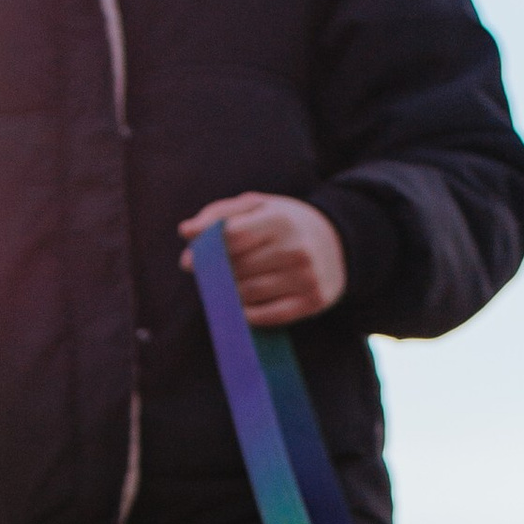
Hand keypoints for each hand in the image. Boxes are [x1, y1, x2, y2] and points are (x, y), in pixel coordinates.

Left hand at [180, 192, 346, 325]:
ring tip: (232, 285)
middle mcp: (296, 249)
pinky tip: (244, 304)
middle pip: (237, 269)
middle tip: (213, 275)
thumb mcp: (257, 206)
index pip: (231, 239)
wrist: (337, 242)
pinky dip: (248, 313)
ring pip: (248, 294)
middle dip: (218, 274)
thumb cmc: (285, 222)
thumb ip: (219, 215)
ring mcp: (306, 278)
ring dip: (231, 294)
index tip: (190, 260)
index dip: (205, 251)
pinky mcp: (312, 302)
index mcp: (280, 220)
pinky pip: (267, 316)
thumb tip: (186, 232)